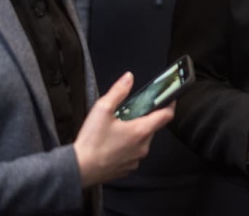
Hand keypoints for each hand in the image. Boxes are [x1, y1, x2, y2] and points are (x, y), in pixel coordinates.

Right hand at [74, 72, 174, 187]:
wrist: (78, 169)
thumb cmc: (91, 143)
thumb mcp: (102, 109)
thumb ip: (118, 91)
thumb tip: (128, 78)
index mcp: (141, 131)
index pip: (166, 115)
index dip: (170, 104)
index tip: (170, 98)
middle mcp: (142, 146)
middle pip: (153, 127)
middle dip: (144, 118)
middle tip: (130, 113)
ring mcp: (136, 159)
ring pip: (142, 141)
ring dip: (135, 133)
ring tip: (118, 128)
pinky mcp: (128, 167)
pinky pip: (133, 153)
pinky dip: (128, 146)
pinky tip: (113, 142)